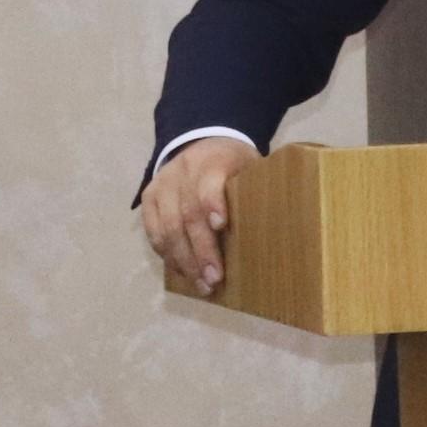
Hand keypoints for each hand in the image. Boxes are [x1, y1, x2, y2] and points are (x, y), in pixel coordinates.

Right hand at [138, 136, 255, 293]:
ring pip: (168, 227)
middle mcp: (184, 171)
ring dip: (184, 260)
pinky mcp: (149, 197)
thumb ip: (255, 192)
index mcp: (214, 160)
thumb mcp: (250, 168)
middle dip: (201, 250)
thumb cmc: (235, 166)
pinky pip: (153, 231)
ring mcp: (163, 184)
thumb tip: (277, 230)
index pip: (209, 181)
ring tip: (201, 284)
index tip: (221, 225)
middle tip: (214, 278)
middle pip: (188, 213)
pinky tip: (183, 271)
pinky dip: (168, 255)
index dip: (213, 203)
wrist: (202, 142)